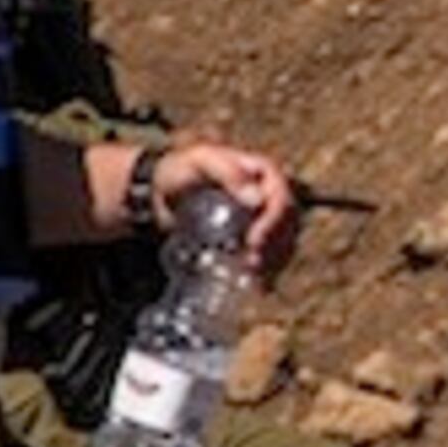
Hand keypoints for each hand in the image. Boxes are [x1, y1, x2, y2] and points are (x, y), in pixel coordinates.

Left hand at [151, 140, 300, 280]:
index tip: (254, 241)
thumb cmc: (180, 169)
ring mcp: (263, 215)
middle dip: (274, 246)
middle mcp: (269, 194)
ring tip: (253, 276)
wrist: (160, 190)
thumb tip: (258, 199)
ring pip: (284, 240)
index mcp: (263, 172)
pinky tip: (259, 283)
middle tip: (251, 264)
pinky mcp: (254, 234)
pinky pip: (273, 252)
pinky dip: (269, 268)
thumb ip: (228, 174)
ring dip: (275, 260)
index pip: (281, 198)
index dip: (273, 221)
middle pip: (287, 223)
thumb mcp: (200, 162)